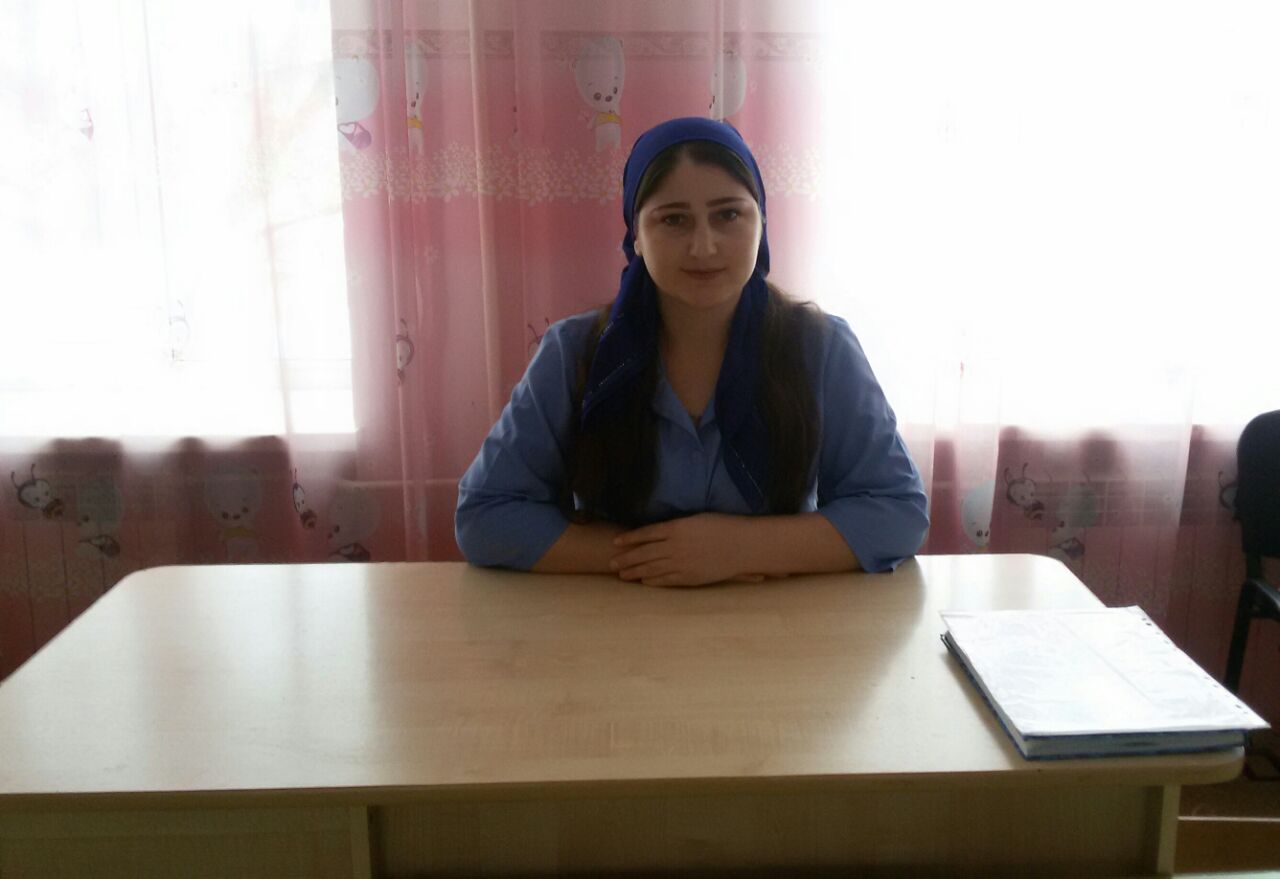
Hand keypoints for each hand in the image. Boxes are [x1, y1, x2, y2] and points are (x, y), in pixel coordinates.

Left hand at [611, 513, 755, 586]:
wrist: (744, 545)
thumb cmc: (723, 527)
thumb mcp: (696, 519)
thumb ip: (677, 526)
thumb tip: (661, 531)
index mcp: (677, 528)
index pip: (646, 533)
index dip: (629, 538)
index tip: (615, 542)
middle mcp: (676, 546)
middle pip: (644, 553)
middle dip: (626, 558)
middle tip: (610, 563)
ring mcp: (683, 562)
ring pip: (652, 568)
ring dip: (635, 572)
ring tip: (621, 575)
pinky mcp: (691, 576)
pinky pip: (667, 580)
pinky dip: (654, 581)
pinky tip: (643, 582)